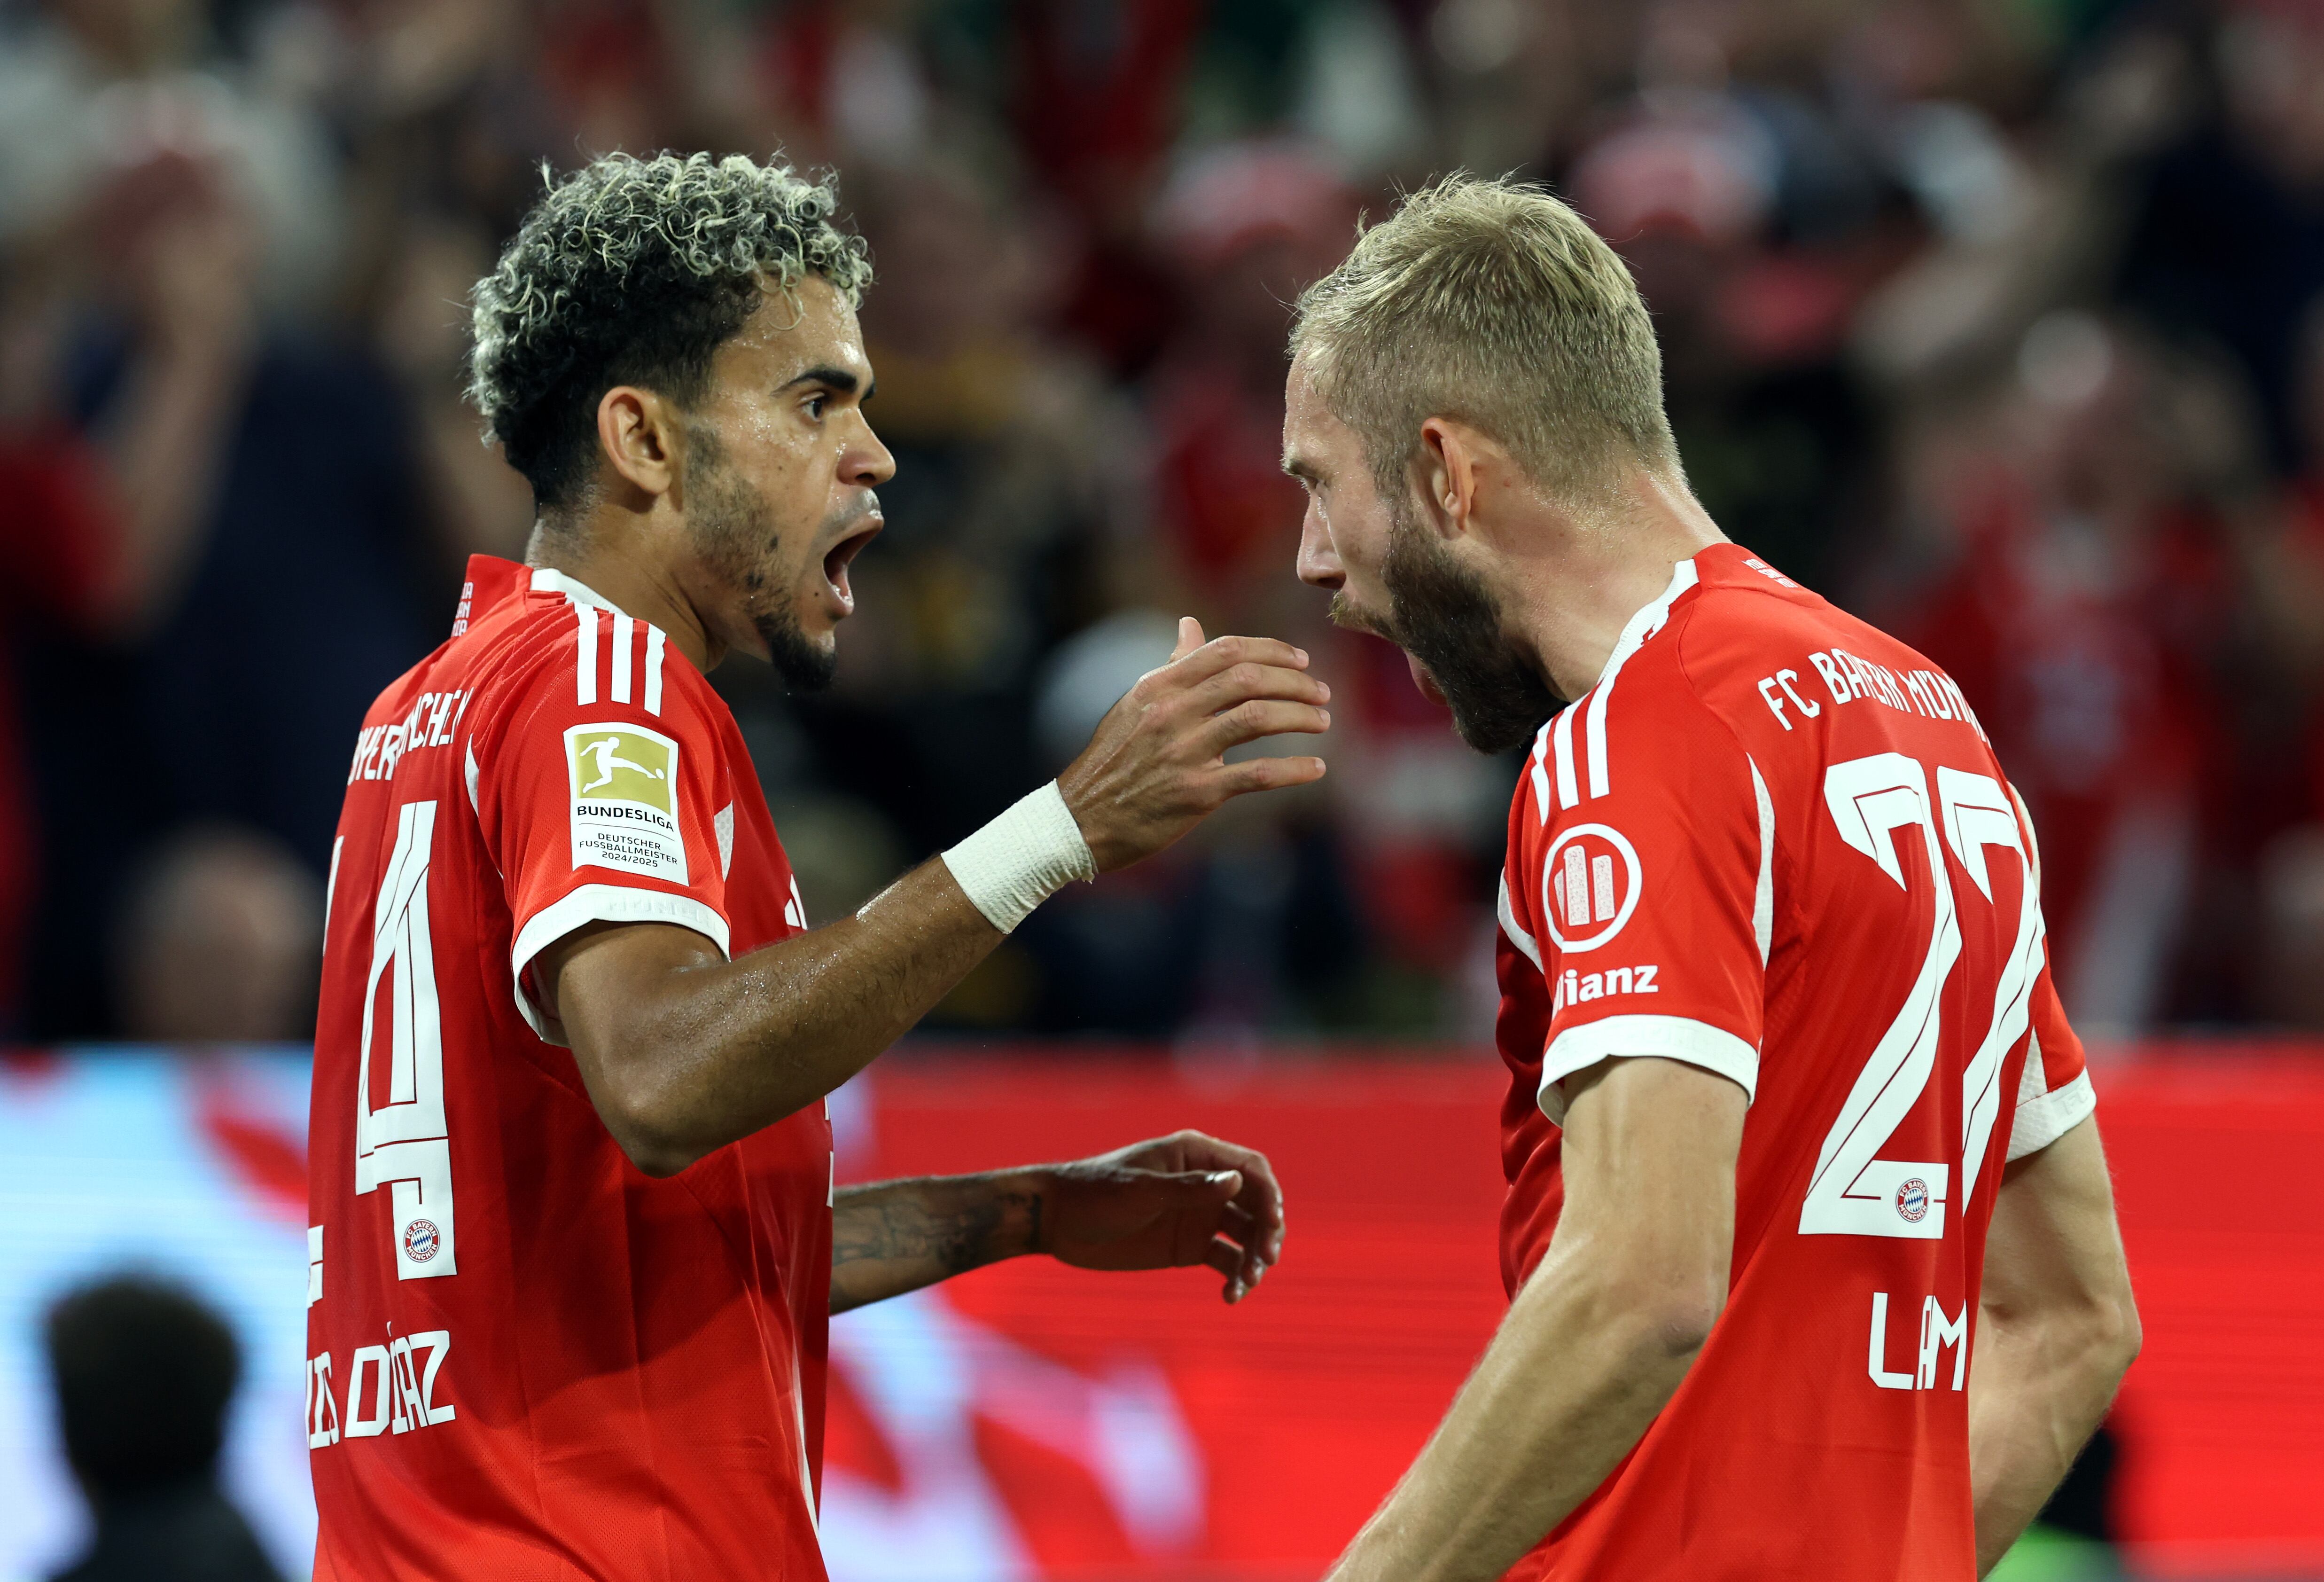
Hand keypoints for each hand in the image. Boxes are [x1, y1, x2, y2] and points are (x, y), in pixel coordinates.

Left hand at [1034, 1130, 1285, 1303]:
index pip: (1251, 1169)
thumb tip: (1236, 1180)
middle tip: (1265, 1261)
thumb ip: (1188, 1188)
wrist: (1057, 1221)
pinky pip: (1225, 1261)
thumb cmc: (1094, 1192)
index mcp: (1196, 1155)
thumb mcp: (1140, 1190)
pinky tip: (1231, 1296)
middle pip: (1256, 1204)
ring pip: (1246, 1236)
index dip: (1270, 1194)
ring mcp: (1199, 1216)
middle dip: (1267, 1232)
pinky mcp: (1189, 1247)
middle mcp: (1205, 1184)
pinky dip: (1235, 1277)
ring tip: (1245, 1283)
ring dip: (1254, 1259)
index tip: (1274, 1223)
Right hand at [1057, 618, 1329, 871]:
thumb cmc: (1114, 760)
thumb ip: (1171, 666)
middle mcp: (1172, 713)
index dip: (1271, 650)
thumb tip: (1191, 625)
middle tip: (1320, 693)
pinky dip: (1294, 770)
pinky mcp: (1196, 793)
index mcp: (1159, 686)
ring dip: (1300, 716)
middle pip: (1249, 679)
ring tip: (1323, 721)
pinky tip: (1317, 769)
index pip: (1225, 651)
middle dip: (1295, 682)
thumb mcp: (1135, 705)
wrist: (1081, 820)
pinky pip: (1257, 774)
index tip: (1300, 662)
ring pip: (1257, 717)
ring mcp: (1184, 752)